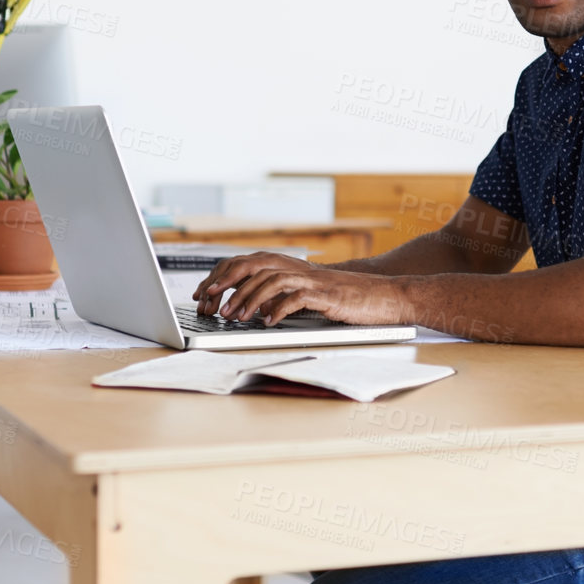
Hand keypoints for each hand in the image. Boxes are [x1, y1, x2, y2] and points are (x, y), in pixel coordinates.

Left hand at [192, 253, 408, 326]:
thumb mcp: (303, 292)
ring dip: (249, 298)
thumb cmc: (341, 298)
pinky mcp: (326, 294)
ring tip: (236, 316)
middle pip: (252, 266)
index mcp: (287, 264)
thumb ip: (277, 293)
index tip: (203, 294)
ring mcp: (311, 279)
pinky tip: (267, 322)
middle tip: (211, 304)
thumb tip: (244, 303)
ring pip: (271, 280)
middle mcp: (296, 267)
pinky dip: (279, 309)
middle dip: (228, 284)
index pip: (244, 262)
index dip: (220, 275)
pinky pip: (297, 298)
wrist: (381, 296)